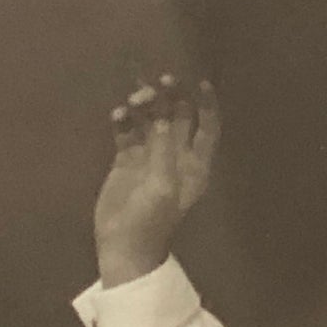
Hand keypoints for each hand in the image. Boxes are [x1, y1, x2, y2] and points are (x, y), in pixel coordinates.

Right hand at [93, 74, 220, 287]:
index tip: (199, 82)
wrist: (124, 244)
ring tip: (134, 100)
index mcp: (194, 166)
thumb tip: (159, 116)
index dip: (207, 105)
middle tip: (159, 81)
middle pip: (178, 117)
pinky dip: (124, 119)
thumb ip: (162, 151)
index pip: (207, 129)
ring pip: (151, 119)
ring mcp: (150, 156)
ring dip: (145, 105)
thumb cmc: (151, 220)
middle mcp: (175, 157)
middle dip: (172, 97)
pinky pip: (128, 130)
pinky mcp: (126, 159)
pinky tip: (119, 115)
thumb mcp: (162, 186)